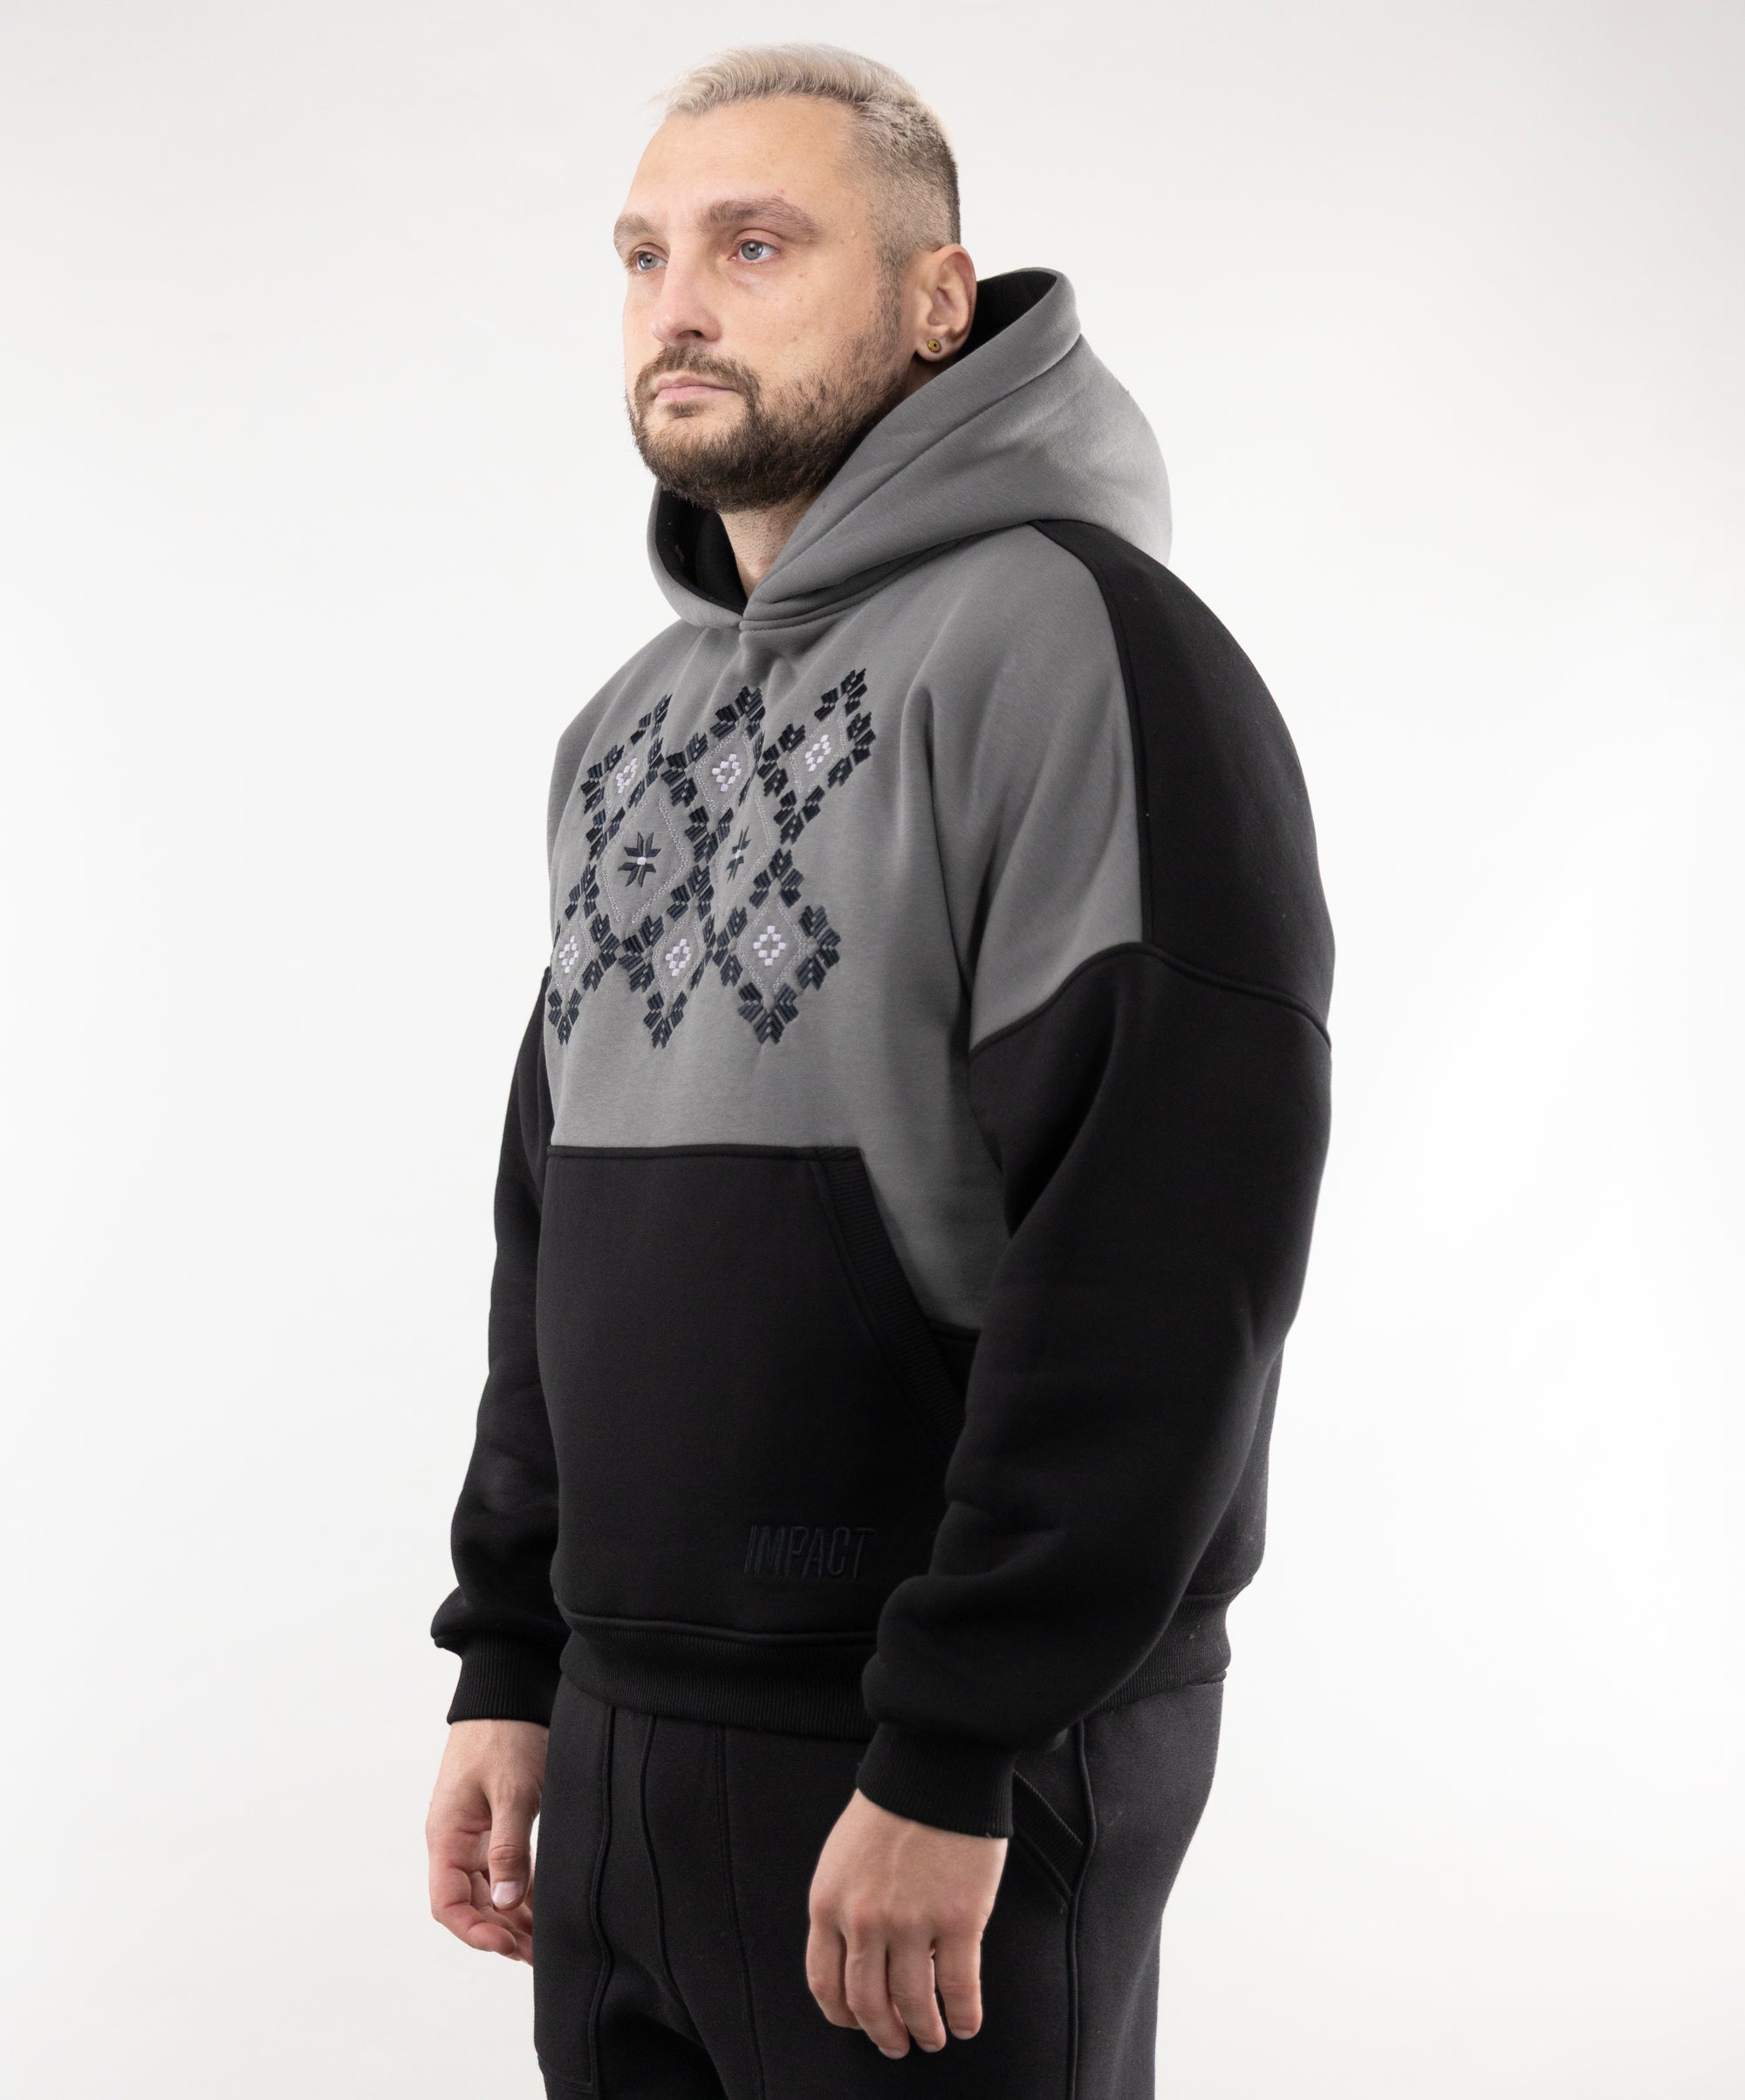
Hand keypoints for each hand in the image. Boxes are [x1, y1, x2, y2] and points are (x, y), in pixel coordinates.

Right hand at [426, 1718, 548, 1963]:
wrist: (509, 1690)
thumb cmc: (506, 1734)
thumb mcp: (511, 1791)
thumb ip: (508, 1848)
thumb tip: (507, 1905)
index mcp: (447, 1835)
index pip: (447, 1904)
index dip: (474, 1932)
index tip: (507, 1945)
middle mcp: (456, 1840)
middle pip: (469, 1904)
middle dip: (499, 1933)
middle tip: (537, 1955)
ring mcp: (475, 1833)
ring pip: (488, 1891)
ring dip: (512, 1918)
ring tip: (544, 1942)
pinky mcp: (496, 1824)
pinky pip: (503, 1870)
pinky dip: (521, 1892)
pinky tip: (544, 1909)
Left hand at [807, 1787, 1007, 2055]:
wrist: (934, 1766)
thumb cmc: (891, 1805)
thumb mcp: (842, 1855)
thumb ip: (843, 1903)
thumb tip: (857, 1955)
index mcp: (828, 1903)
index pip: (826, 1983)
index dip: (844, 2015)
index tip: (860, 2025)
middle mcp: (863, 1921)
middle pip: (868, 2003)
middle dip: (884, 2033)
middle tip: (898, 2045)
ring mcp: (911, 1923)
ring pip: (913, 2002)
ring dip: (925, 2031)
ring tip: (934, 2038)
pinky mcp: (958, 1920)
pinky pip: (959, 1987)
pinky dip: (963, 2015)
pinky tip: (966, 2025)